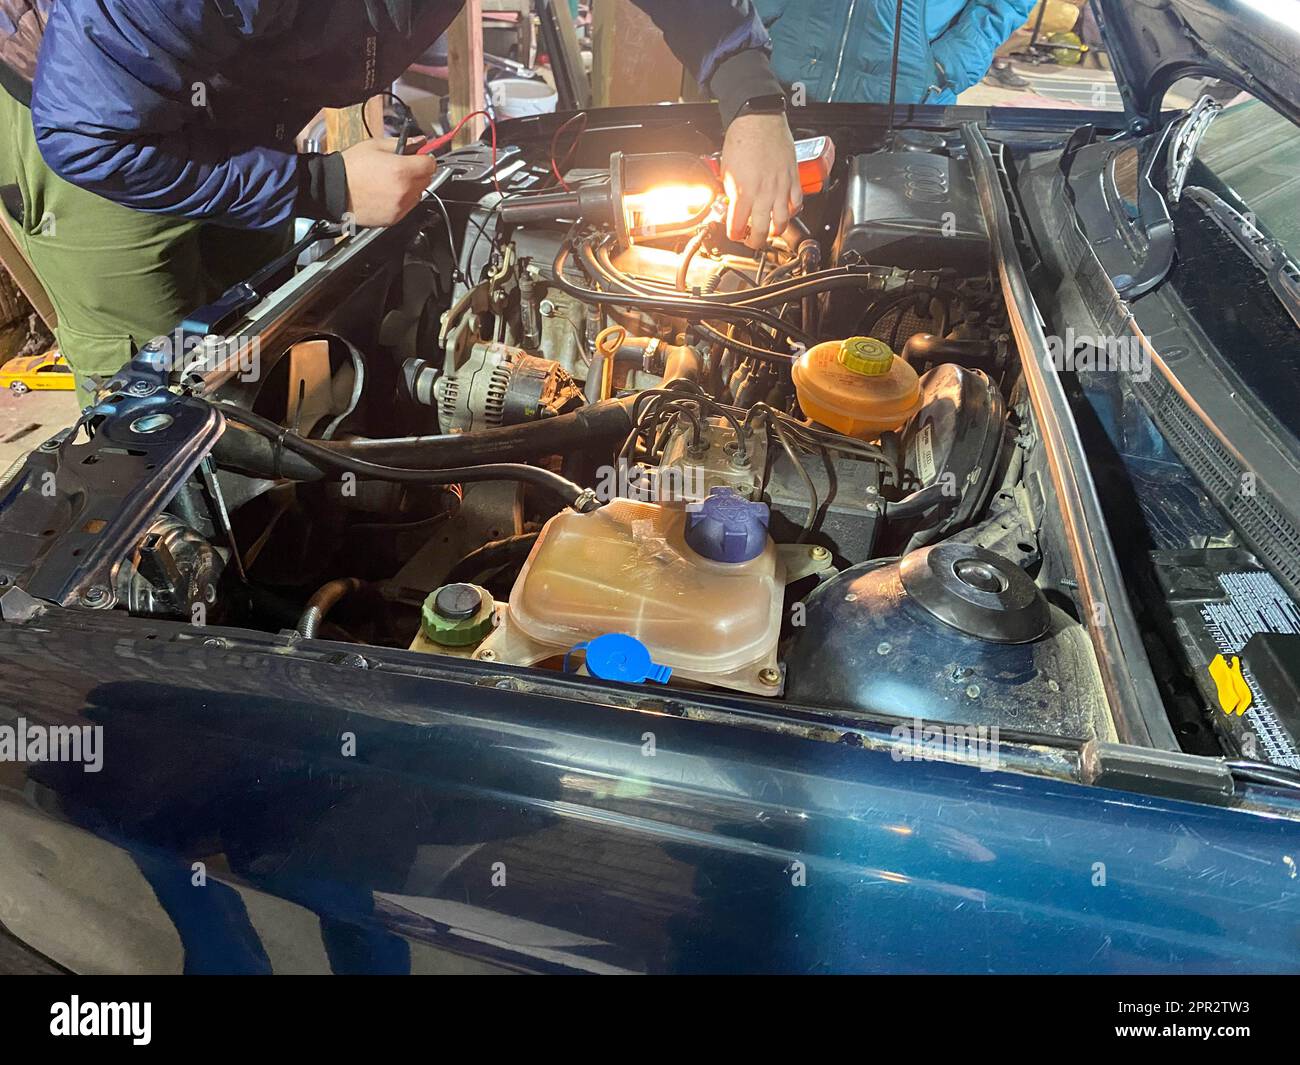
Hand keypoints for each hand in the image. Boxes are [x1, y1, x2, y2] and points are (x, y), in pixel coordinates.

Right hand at [340, 137, 437, 227]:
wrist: (333, 190)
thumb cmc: (351, 167)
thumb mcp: (375, 146)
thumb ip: (402, 143)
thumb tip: (419, 141)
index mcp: (402, 170)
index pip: (430, 164)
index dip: (425, 158)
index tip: (419, 157)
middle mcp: (404, 191)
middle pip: (426, 180)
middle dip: (418, 172)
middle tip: (402, 167)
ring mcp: (400, 207)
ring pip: (418, 194)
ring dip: (411, 187)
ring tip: (391, 182)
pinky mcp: (394, 219)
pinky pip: (407, 207)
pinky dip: (402, 201)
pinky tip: (386, 193)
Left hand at [720, 113, 800, 249]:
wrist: (759, 120)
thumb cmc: (742, 139)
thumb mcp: (726, 170)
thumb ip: (731, 191)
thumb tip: (732, 205)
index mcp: (743, 192)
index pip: (737, 227)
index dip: (734, 235)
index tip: (734, 234)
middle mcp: (763, 193)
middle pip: (761, 231)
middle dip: (755, 241)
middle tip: (752, 240)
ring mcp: (780, 187)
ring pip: (782, 222)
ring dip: (775, 231)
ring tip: (770, 231)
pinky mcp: (793, 179)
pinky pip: (796, 203)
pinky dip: (791, 212)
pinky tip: (786, 212)